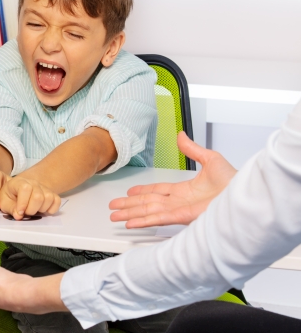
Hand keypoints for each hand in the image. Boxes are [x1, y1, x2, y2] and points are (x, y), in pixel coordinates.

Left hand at [0, 176, 60, 220]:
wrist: (19, 190)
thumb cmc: (10, 196)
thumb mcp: (4, 201)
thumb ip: (10, 208)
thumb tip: (18, 215)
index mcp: (20, 182)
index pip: (26, 189)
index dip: (23, 203)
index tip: (19, 212)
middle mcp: (33, 183)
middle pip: (38, 197)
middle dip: (31, 210)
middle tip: (25, 212)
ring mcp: (44, 188)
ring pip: (49, 198)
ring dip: (41, 209)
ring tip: (33, 210)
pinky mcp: (51, 194)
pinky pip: (57, 201)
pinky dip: (51, 209)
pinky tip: (43, 210)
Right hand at [109, 132, 236, 227]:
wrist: (246, 195)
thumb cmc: (236, 182)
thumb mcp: (211, 159)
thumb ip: (192, 149)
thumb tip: (181, 135)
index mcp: (185, 190)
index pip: (157, 191)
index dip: (142, 191)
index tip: (129, 192)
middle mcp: (179, 202)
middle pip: (147, 203)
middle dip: (129, 205)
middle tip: (113, 208)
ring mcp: (179, 210)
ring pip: (147, 211)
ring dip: (129, 213)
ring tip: (114, 216)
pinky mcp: (182, 217)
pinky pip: (157, 219)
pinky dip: (142, 221)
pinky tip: (129, 222)